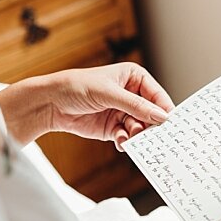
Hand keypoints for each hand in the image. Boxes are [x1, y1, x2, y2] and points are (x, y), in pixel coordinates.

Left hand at [0, 63, 172, 146]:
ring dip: (136, 135)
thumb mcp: (109, 93)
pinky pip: (128, 137)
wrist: (51, 103)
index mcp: (134, 78)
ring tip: (128, 137)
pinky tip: (119, 142)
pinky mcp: (114, 128)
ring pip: (140, 128)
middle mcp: (132, 95)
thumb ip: (136, 106)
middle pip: (151, 115)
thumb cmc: (77, 86)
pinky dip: (126, 142)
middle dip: (150, 126)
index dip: (164, 109)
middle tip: (150, 136)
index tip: (169, 124)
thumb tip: (161, 116)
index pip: (157, 95)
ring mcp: (123, 112)